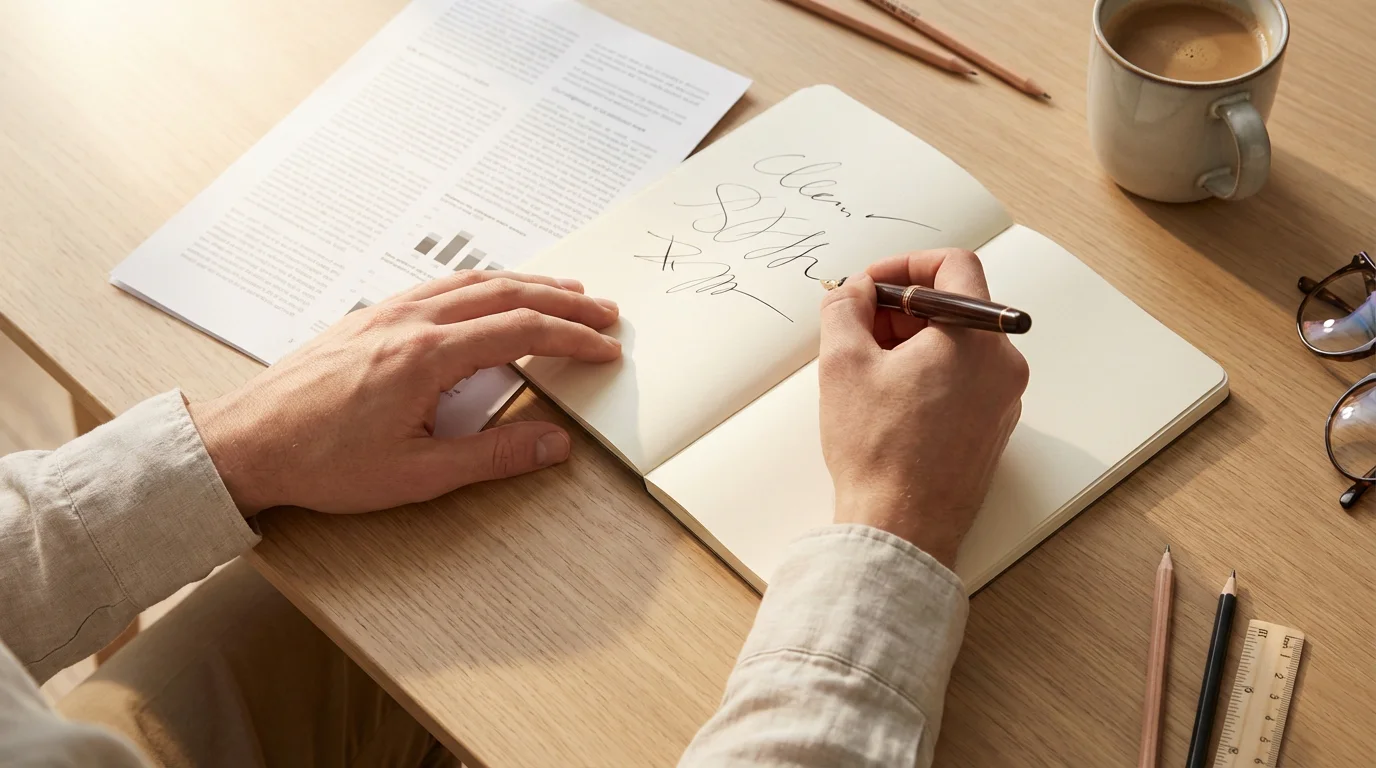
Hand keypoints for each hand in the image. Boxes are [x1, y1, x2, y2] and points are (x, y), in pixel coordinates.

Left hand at [188, 271, 621, 515]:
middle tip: (604, 312)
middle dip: (563, 302)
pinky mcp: (371, 317)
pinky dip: (484, 283)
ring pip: (474, 282)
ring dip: (527, 284)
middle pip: (506, 294)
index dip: (572, 338)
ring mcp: (388, 313)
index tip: (606, 347)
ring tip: (564, 294)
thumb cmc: (321, 461)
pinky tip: (492, 293)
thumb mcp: (415, 475)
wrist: (247, 441)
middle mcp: (411, 321)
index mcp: (427, 356)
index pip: (520, 332)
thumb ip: (492, 457)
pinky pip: (441, 286)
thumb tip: (553, 444)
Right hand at [818, 249, 1027, 567]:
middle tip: (856, 325)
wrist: (901, 528)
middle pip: (954, 305)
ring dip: (909, 341)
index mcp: (976, 339)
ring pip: (956, 345)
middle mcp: (1003, 366)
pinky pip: (962, 380)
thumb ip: (844, 308)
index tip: (870, 285)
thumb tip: (851, 290)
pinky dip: (925, 373)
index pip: (954, 265)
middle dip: (900, 307)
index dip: (904, 264)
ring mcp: (1002, 401)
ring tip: (864, 368)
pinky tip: (885, 399)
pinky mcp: (991, 429)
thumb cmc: (878, 452)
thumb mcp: (843, 363)